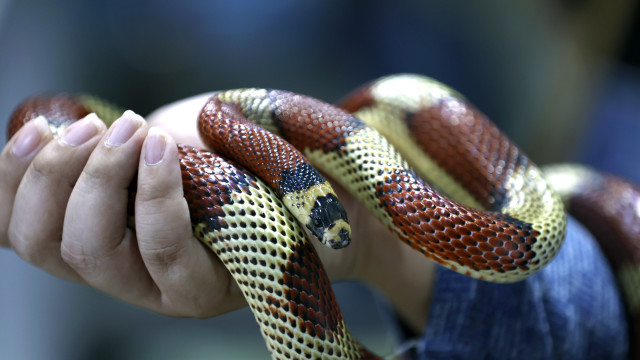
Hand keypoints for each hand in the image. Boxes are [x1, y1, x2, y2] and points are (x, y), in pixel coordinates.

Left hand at [0, 94, 433, 331]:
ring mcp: (110, 264)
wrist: (275, 190)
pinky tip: (37, 135)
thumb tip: (182, 147)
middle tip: (130, 127)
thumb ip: (261, 171)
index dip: (157, 198)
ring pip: (44, 243)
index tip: (164, 140)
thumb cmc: (293, 187)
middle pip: (91, 253)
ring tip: (87, 126)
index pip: (166, 255)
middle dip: (98, 180)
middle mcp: (150, 287)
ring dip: (52, 176)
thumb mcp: (294, 179)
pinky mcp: (84, 234)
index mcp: (208, 285)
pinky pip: (19, 227)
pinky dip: (13, 181)